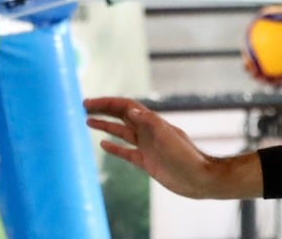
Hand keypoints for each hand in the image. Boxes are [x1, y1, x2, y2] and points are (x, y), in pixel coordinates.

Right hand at [84, 97, 218, 198]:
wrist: (199, 178)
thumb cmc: (185, 156)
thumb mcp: (167, 136)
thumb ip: (149, 122)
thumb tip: (130, 109)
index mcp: (151, 121)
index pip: (125, 106)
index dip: (107, 103)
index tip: (88, 102)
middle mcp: (147, 131)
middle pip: (120, 116)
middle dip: (103, 110)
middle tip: (83, 106)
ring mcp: (146, 146)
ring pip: (121, 132)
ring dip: (105, 125)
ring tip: (87, 121)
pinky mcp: (146, 161)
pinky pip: (126, 151)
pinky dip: (114, 147)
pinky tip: (103, 144)